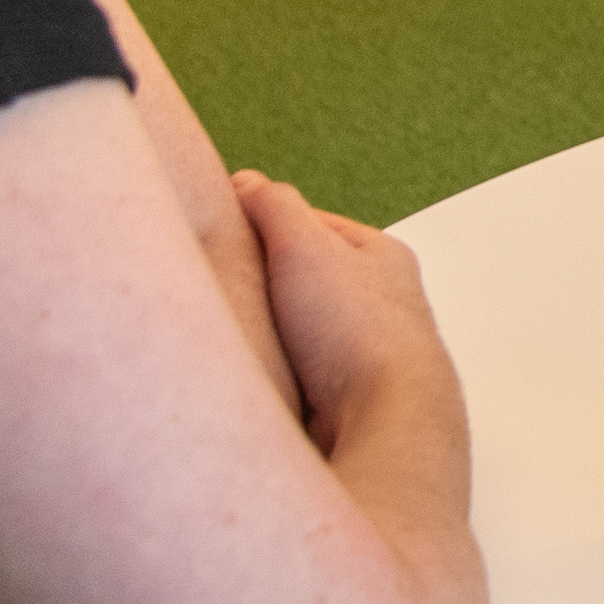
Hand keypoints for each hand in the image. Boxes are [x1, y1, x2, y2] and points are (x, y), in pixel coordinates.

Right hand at [234, 170, 452, 452]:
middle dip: (260, 285)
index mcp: (380, 257)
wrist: (385, 420)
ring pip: (296, 334)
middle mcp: (380, 304)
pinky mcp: (344, 400)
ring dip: (263, 335)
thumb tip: (249, 182)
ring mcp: (363, 355)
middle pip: (303, 282)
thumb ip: (275, 207)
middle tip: (219, 286)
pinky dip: (271, 374)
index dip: (264, 225)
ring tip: (228, 334)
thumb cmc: (356, 331)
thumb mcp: (305, 245)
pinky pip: (294, 378)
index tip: (223, 230)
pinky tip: (249, 374)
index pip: (312, 226)